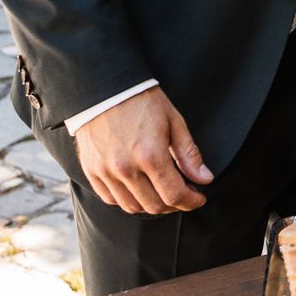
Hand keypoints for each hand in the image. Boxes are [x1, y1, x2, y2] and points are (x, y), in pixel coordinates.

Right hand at [74, 86, 212, 215]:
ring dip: (152, 206)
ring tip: (162, 193)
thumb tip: (204, 179)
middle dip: (174, 205)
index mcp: (150, 156)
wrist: (105, 88)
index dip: (191, 202)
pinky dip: (128, 200)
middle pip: (154, 206)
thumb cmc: (142, 101)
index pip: (174, 195)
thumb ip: (189, 154)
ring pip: (132, 207)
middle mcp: (126, 169)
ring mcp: (105, 172)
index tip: (199, 198)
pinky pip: (111, 199)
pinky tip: (139, 190)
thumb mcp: (174, 121)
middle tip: (184, 194)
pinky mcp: (91, 171)